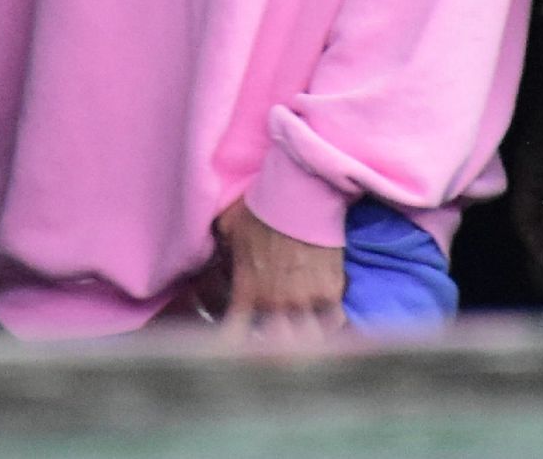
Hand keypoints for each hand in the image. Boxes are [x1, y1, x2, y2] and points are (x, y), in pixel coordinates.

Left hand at [214, 197, 345, 341]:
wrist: (300, 192)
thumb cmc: (262, 206)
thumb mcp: (230, 227)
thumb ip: (221, 250)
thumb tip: (208, 255)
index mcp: (248, 291)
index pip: (234, 337)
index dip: (233, 347)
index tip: (237, 346)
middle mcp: (275, 303)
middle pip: (276, 351)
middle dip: (274, 351)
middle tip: (277, 345)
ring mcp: (304, 300)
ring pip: (307, 343)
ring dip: (305, 342)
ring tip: (304, 338)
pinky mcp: (330, 291)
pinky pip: (333, 324)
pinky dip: (330, 325)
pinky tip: (327, 321)